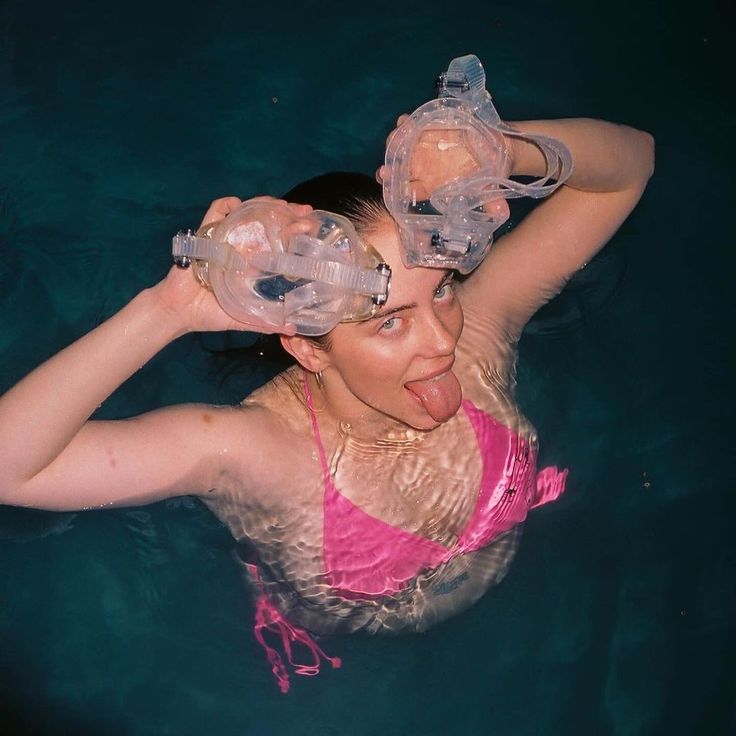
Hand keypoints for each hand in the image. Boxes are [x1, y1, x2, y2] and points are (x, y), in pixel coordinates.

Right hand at [155, 196, 313, 334]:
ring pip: (246, 212)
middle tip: (305, 215)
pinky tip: (239, 204)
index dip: (294, 232)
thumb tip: (292, 328)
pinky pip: (214, 212)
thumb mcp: (244, 319)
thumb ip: (266, 322)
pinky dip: (226, 205)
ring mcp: (223, 240)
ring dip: (265, 205)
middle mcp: (240, 248)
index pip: (276, 242)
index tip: (310, 228)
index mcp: (251, 264)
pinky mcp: (205, 236)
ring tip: (282, 206)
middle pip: (266, 223)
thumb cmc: (209, 315)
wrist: (179, 313)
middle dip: (287, 215)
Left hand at [377, 113, 510, 201]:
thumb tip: (503, 213)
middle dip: (389, 171)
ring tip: (394, 141)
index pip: (409, 192)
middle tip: (385, 171)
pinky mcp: (428, 131)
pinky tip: (403, 122)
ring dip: (395, 145)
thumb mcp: (489, 188)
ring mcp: (422, 150)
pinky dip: (406, 124)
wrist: (495, 149)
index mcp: (430, 187)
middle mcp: (422, 170)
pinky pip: (412, 127)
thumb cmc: (488, 174)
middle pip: (397, 172)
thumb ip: (491, 201)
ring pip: (400, 149)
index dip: (399, 191)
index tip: (393, 190)